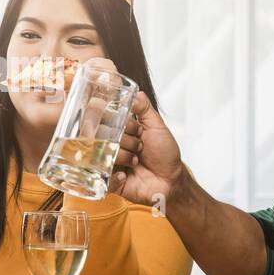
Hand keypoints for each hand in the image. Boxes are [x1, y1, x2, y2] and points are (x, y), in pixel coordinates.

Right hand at [109, 91, 184, 206]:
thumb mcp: (157, 126)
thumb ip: (145, 108)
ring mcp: (107, 163)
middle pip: (103, 135)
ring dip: (126, 157)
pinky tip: (126, 175)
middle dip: (127, 141)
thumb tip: (135, 93)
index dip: (121, 123)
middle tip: (140, 147)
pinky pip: (102, 175)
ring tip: (136, 162)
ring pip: (104, 153)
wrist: (171, 180)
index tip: (137, 130)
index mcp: (118, 131)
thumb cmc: (165, 154)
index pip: (105, 119)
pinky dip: (116, 174)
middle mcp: (110, 145)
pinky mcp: (106, 182)